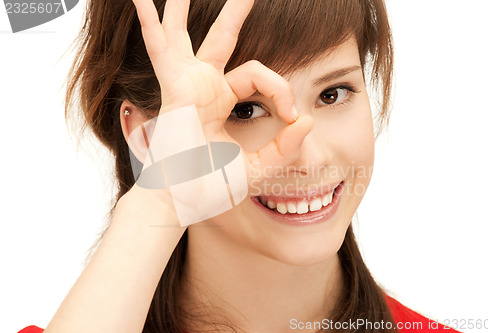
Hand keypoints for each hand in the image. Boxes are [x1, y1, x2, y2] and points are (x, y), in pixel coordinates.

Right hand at [132, 0, 313, 195]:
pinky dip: (151, 25)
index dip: (281, 89)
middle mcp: (203, 85)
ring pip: (187, 33)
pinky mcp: (175, 90)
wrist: (185, 202)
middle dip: (235, 10)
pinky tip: (139, 1)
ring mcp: (186, 84)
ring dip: (183, 6)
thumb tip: (309, 120)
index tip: (292, 117)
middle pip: (223, 36)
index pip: (258, 73)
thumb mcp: (259, 166)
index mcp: (221, 98)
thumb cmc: (213, 186)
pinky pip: (161, 50)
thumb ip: (286, 146)